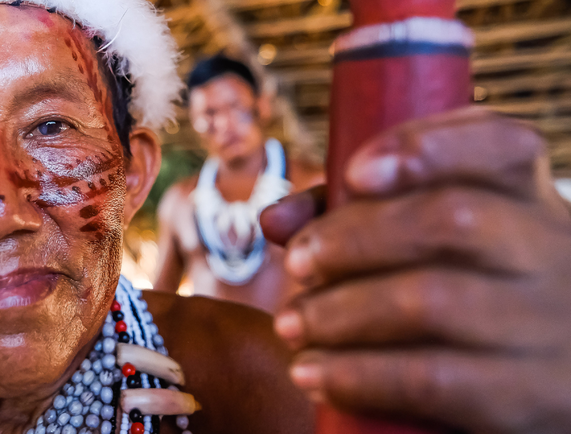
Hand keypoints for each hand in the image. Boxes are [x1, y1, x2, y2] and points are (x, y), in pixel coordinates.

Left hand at [261, 107, 570, 433]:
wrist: (548, 378)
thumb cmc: (469, 295)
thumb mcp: (431, 242)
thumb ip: (354, 214)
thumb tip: (274, 220)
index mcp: (531, 198)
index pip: (500, 144)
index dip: (424, 147)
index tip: (354, 173)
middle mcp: (553, 250)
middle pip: (452, 220)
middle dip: (354, 238)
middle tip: (295, 264)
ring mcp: (550, 325)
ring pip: (433, 301)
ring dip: (340, 311)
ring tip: (292, 324)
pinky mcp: (532, 396)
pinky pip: (432, 379)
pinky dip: (357, 374)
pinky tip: (314, 373)